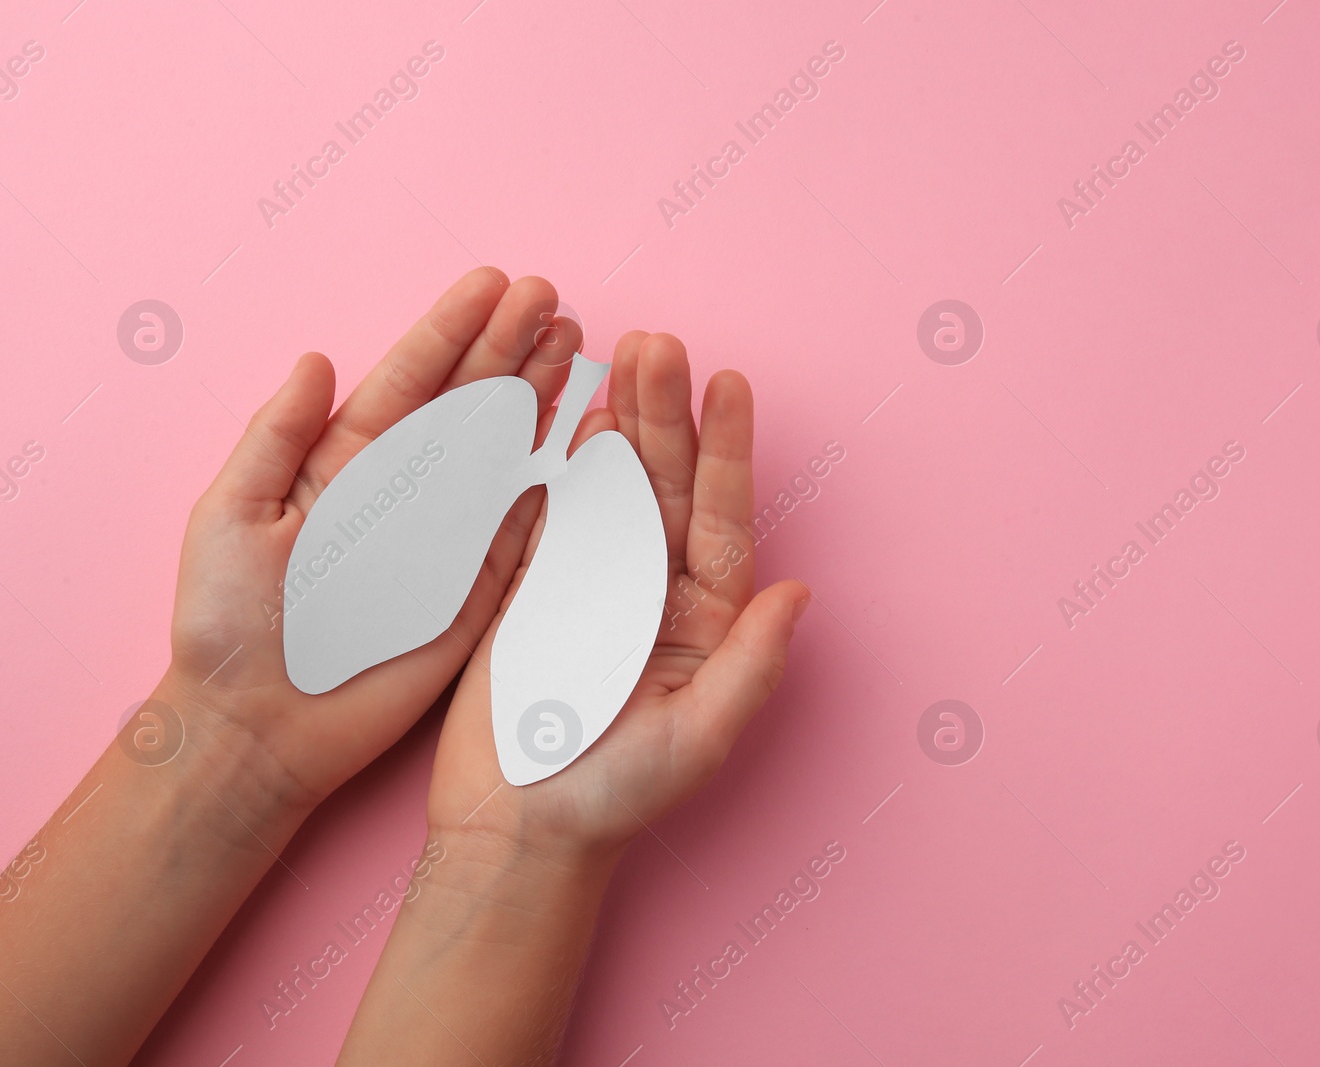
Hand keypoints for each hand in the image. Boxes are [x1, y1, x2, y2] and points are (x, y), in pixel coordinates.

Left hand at [156, 268, 581, 805]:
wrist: (260, 729)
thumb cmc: (230, 625)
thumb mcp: (231, 515)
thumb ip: (275, 436)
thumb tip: (316, 357)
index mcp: (343, 463)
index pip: (409, 381)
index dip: (451, 330)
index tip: (493, 283)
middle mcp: (405, 491)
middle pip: (468, 404)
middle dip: (510, 348)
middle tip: (552, 299)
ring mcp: (448, 538)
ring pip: (505, 451)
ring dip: (540, 397)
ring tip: (576, 343)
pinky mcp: (479, 589)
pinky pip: (526, 526)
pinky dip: (558, 481)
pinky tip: (586, 433)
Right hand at [424, 330, 809, 861]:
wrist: (518, 832)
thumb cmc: (615, 798)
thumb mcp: (701, 738)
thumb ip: (752, 666)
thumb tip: (801, 591)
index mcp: (707, 622)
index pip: (723, 519)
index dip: (728, 450)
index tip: (730, 383)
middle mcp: (659, 593)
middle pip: (669, 486)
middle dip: (667, 414)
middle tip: (659, 344)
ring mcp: (596, 586)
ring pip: (616, 487)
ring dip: (623, 423)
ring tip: (626, 353)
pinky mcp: (538, 590)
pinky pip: (559, 514)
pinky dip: (567, 464)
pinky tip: (578, 415)